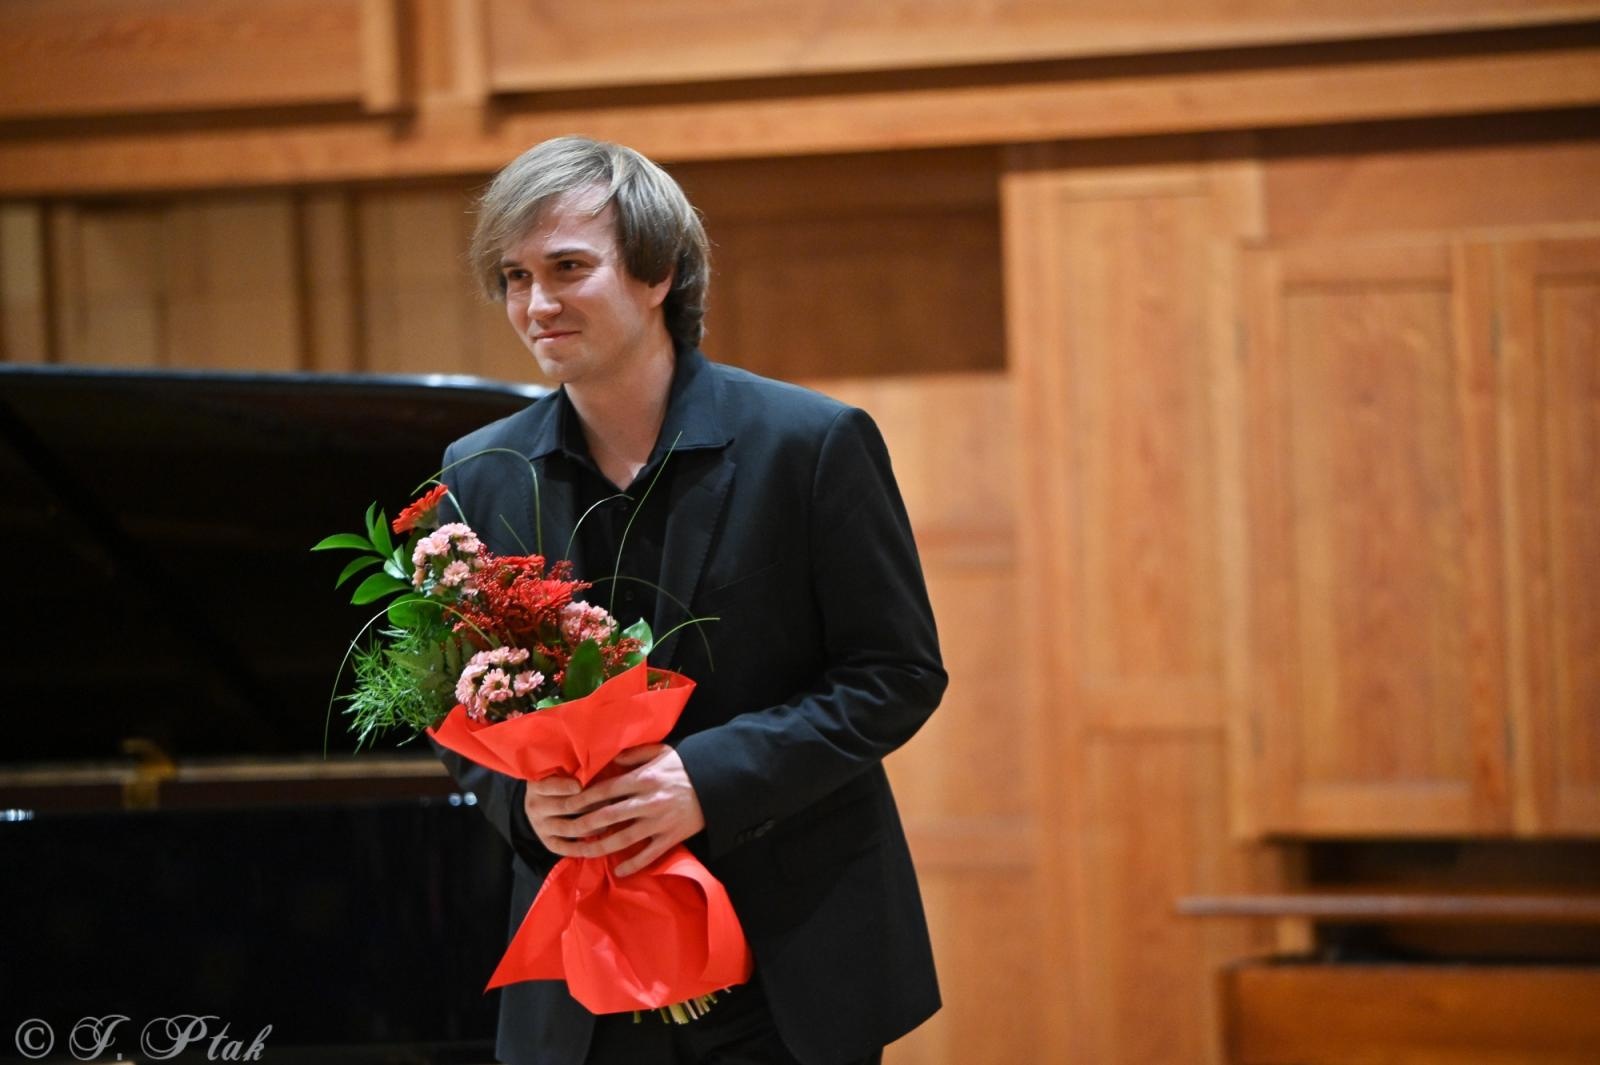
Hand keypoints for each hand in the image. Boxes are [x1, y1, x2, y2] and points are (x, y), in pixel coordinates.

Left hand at [521, 744, 704, 876]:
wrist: (718, 783)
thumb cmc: (686, 766)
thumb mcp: (661, 751)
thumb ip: (634, 755)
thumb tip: (610, 762)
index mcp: (643, 779)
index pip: (605, 790)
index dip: (583, 799)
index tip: (567, 805)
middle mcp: (647, 802)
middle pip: (608, 816)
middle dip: (585, 825)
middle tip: (567, 831)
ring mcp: (659, 822)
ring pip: (624, 839)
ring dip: (601, 847)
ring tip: (584, 852)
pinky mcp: (671, 838)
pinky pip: (649, 855)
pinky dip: (633, 865)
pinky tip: (618, 872)